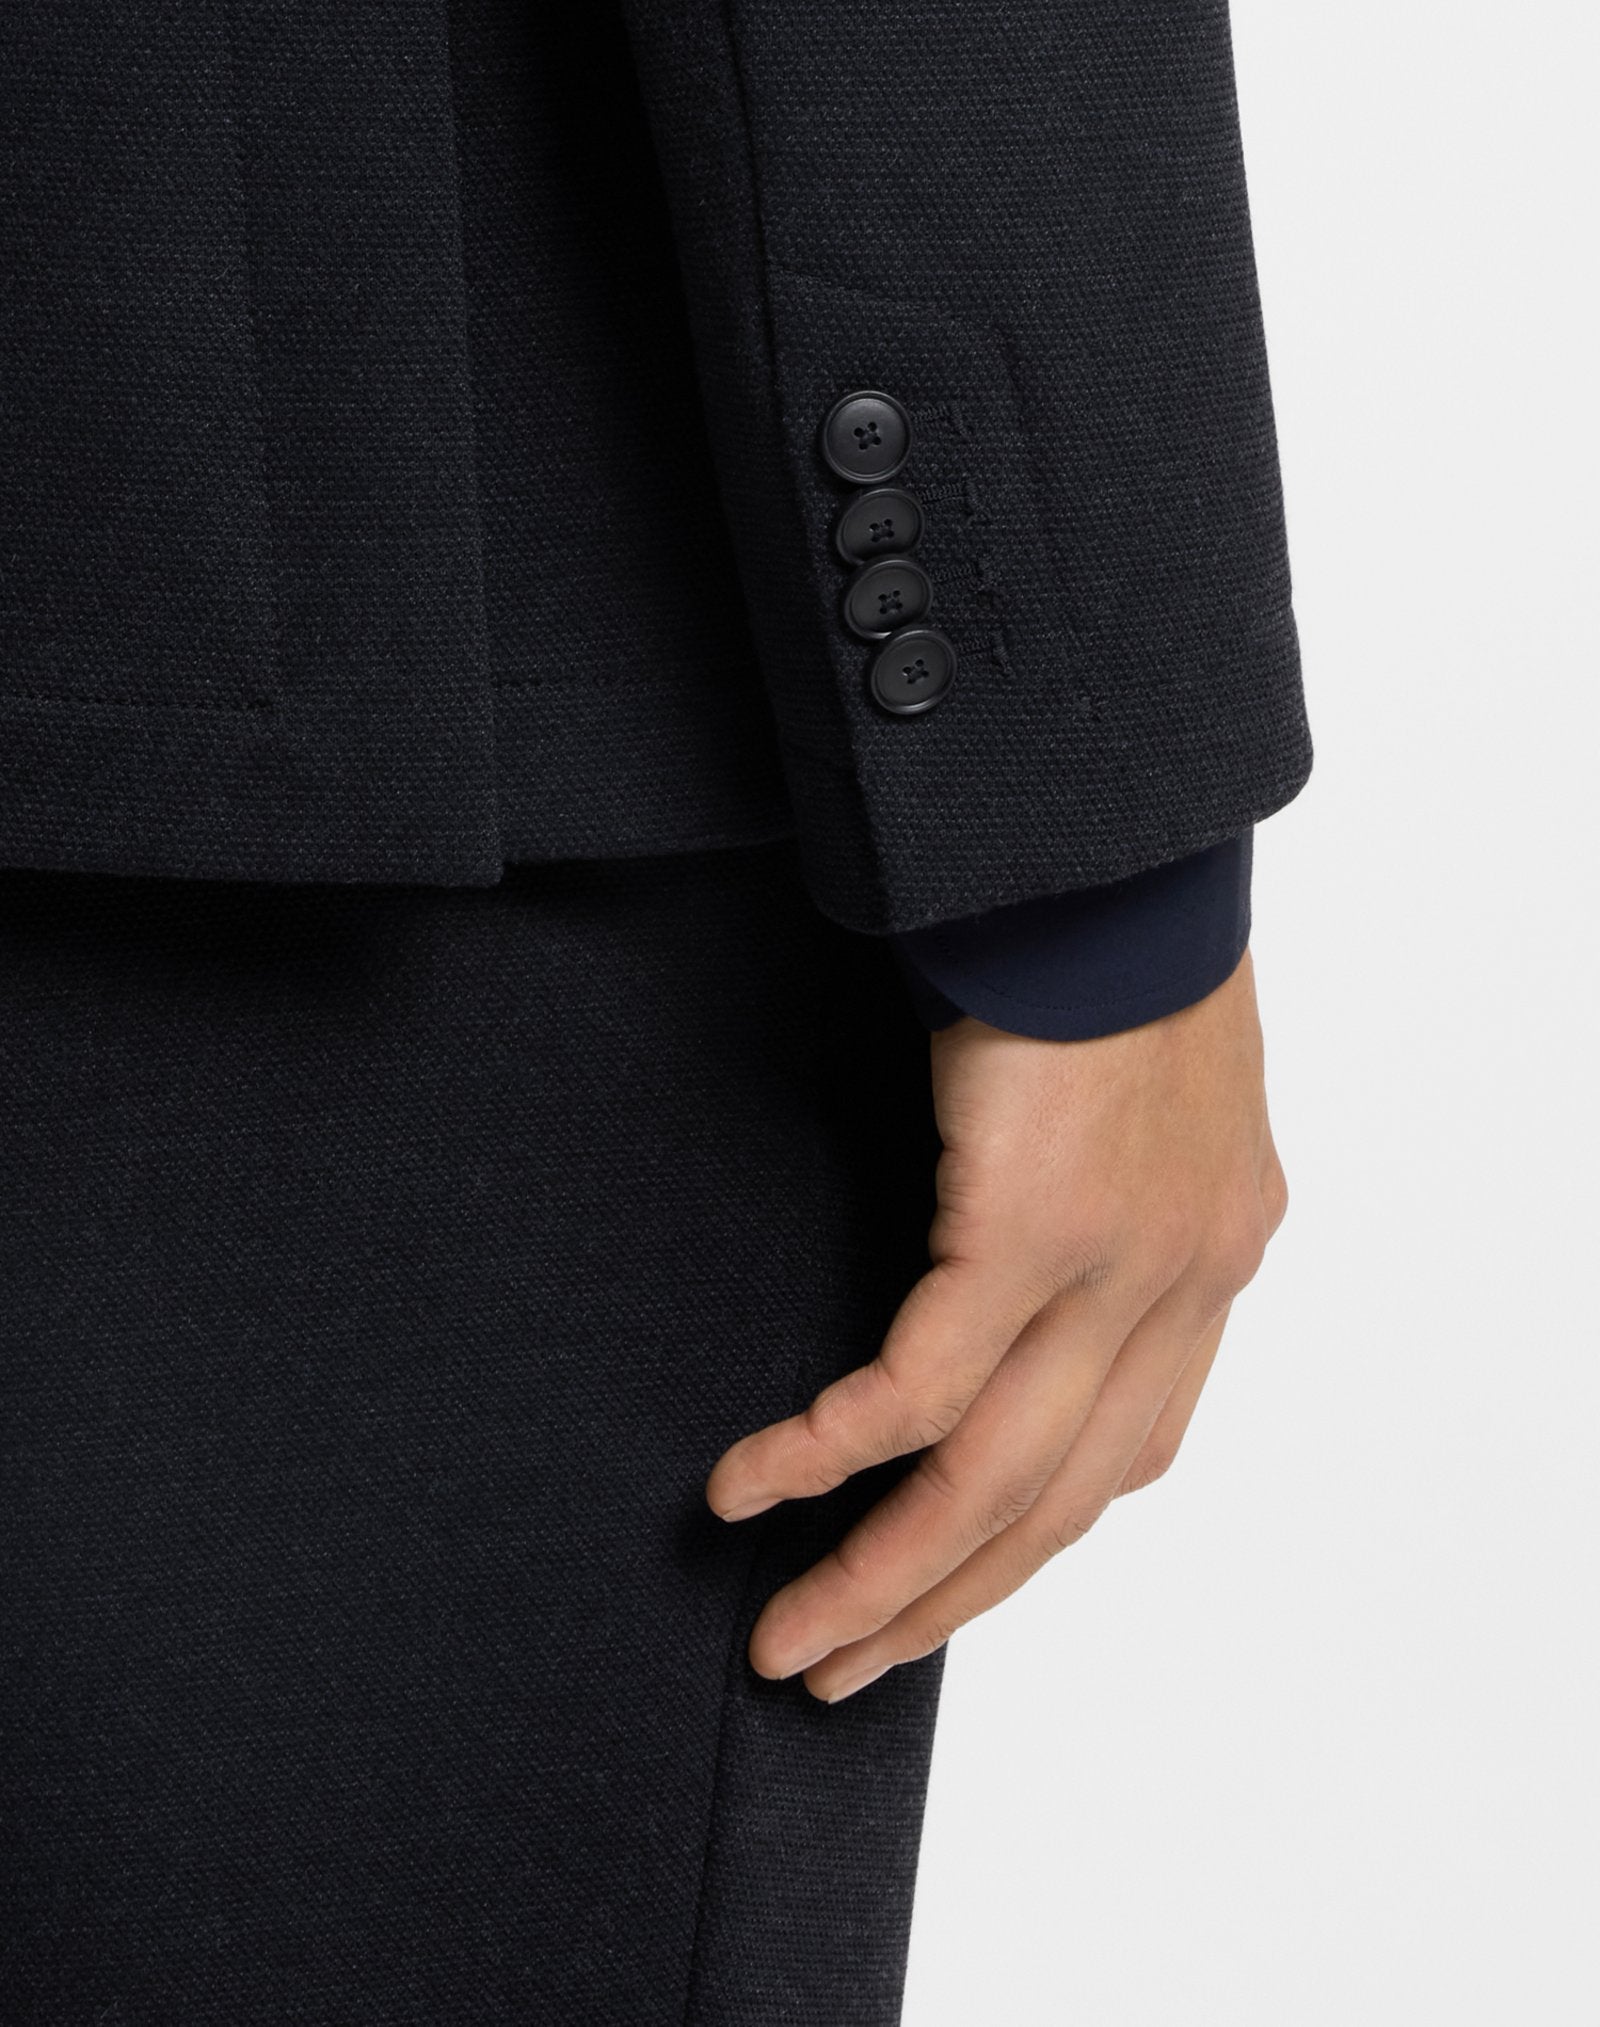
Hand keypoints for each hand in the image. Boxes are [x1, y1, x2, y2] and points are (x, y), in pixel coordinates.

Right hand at [706, 950, 1287, 1700]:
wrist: (1109, 840)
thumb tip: (1002, 1254)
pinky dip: (829, 1453)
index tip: (941, 1587)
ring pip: (993, 1481)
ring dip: (883, 1574)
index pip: (1128, 1449)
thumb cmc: (1096, 929)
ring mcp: (1122, 1265)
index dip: (1029, 1537)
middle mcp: (1186, 1278)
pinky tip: (753, 1485)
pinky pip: (919, 1390)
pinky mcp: (1035, 1230)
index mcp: (1212, 1249)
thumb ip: (1099, 1189)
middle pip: (1060, 1502)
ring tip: (792, 1635)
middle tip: (842, 1664)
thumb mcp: (1128, 1087)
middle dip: (943, 1601)